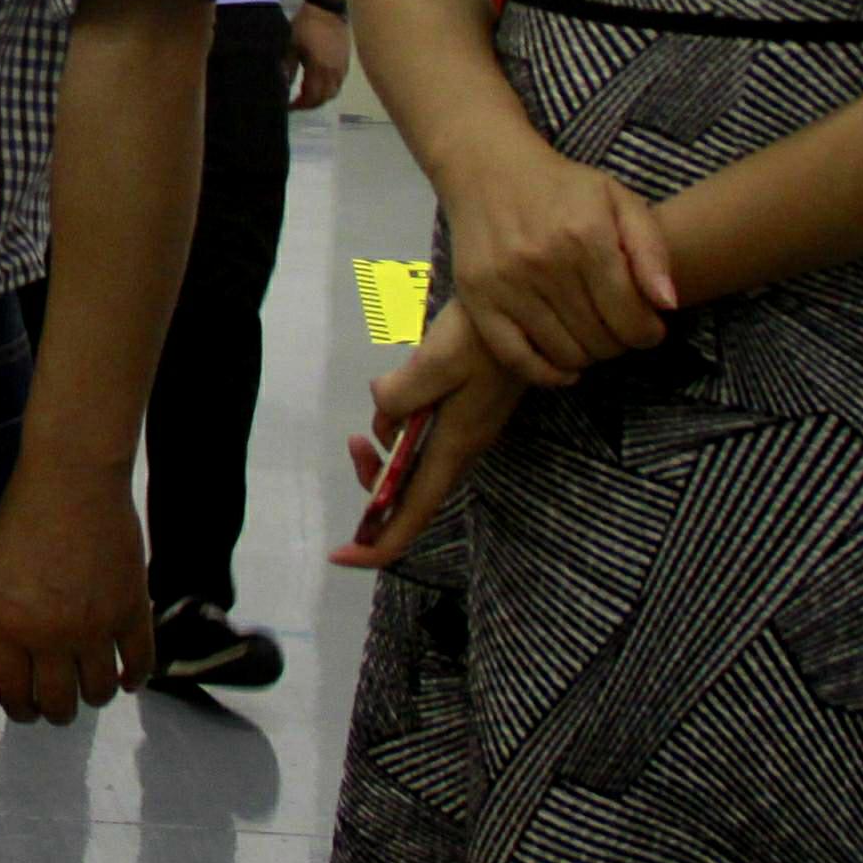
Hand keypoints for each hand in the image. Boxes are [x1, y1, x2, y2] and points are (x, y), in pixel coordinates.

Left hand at [0, 449, 157, 723]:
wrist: (73, 477)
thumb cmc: (26, 513)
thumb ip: (7, 617)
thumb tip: (19, 655)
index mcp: (10, 624)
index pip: (14, 693)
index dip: (21, 710)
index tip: (26, 712)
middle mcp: (53, 635)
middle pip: (59, 704)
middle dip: (57, 712)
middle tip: (58, 707)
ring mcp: (97, 626)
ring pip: (100, 692)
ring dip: (95, 696)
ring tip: (91, 688)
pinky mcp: (133, 610)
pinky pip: (140, 664)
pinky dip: (135, 678)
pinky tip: (128, 677)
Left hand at [287, 5, 352, 111]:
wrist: (328, 8)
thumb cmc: (306, 25)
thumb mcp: (291, 45)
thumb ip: (287, 67)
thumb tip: (283, 84)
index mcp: (319, 69)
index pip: (311, 97)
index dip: (300, 105)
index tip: (288, 106)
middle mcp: (334, 73)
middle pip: (324, 98)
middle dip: (310, 104)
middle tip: (297, 103)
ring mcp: (342, 67)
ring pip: (334, 92)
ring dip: (320, 97)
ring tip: (307, 94)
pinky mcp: (346, 61)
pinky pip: (339, 83)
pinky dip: (329, 88)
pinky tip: (319, 82)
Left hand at [330, 307, 524, 569]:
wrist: (521, 306)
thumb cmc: (480, 335)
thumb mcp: (434, 361)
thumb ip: (400, 397)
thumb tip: (381, 423)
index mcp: (455, 446)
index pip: (413, 512)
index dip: (379, 544)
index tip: (340, 556)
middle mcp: (462, 447)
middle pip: (411, 494)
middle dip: (375, 485)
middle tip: (354, 443)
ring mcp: (465, 431)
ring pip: (414, 465)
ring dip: (384, 455)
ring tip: (367, 427)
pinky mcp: (464, 412)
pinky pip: (423, 438)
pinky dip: (399, 429)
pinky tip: (397, 396)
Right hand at [441, 133, 678, 385]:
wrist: (486, 167)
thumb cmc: (561, 186)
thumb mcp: (618, 199)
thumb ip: (651, 249)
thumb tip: (668, 305)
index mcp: (585, 236)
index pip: (632, 320)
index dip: (648, 333)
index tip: (647, 326)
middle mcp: (544, 262)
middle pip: (601, 342)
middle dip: (620, 343)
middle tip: (617, 327)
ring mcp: (506, 283)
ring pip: (564, 354)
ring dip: (587, 356)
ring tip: (590, 335)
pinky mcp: (477, 297)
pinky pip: (516, 358)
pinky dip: (546, 373)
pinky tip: (563, 365)